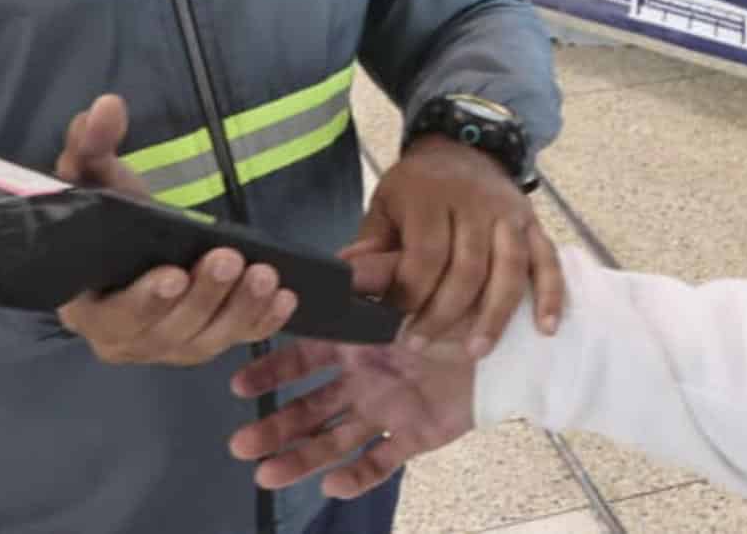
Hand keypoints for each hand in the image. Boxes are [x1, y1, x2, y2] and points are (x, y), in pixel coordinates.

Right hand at [51, 94, 298, 364]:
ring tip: (264, 274)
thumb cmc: (108, 213)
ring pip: (205, 340)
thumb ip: (92, 144)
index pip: (114, 316)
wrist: (131, 239)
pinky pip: (236, 338)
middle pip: (166, 332)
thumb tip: (106, 108)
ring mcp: (168, 347)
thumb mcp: (94, 177)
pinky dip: (261, 321)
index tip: (174, 274)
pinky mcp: (205, 341)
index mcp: (88, 308)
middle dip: (203, 298)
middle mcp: (125, 338)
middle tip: (229, 260)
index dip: (145, 301)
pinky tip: (284, 298)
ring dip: (238, 310)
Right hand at [229, 257, 477, 496]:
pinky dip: (356, 477)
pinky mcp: (413, 437)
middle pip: (308, 409)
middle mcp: (363, 380)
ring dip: (300, 458)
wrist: (508, 341)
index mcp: (357, 343)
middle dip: (274, 426)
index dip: (271, 372)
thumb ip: (374, 273)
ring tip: (267, 474)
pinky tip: (331, 484)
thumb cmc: (457, 304)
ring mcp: (385, 411)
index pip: (302, 359)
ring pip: (333, 441)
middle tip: (239, 444)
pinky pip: (380, 464)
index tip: (238, 384)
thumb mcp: (412, 280)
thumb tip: (332, 263)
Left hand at [343, 135, 562, 356]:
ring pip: (509, 269)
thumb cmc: (418, 186)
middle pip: (467, 268)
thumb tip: (347, 280)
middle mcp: (475, 203)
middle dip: (444, 314)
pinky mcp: (533, 222)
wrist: (464, 145)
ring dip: (494, 314)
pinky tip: (545, 328)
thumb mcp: (386, 202)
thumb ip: (371, 243)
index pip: (426, 254)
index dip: (410, 293)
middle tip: (421, 345)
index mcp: (432, 196)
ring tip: (476, 350)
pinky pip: (547, 259)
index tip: (392, 321)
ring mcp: (508, 213)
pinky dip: (550, 294)